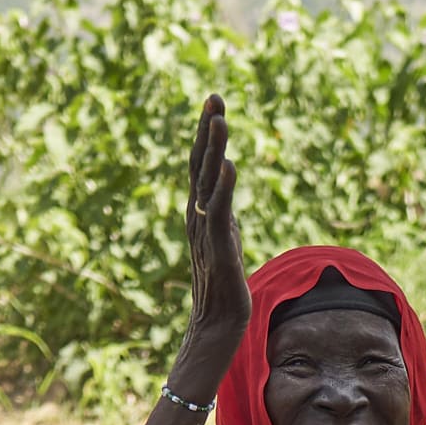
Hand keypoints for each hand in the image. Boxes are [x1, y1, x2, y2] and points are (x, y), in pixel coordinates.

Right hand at [174, 98, 247, 400]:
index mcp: (199, 213)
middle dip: (207, 130)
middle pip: (199, 165)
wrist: (217, 327)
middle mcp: (197, 217)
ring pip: (207, 183)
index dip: (204, 133)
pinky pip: (219, 214)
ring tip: (219, 119)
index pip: (199, 165)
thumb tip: (223, 188)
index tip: (212, 102)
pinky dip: (222, 189)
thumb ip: (223, 213)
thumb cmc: (222, 289)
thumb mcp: (225, 239)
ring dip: (213, 149)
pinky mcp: (219, 249)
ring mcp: (206, 232)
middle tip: (214, 97)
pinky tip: (227, 165)